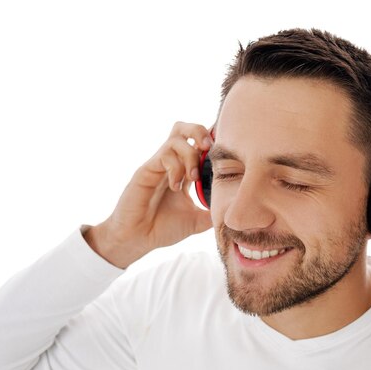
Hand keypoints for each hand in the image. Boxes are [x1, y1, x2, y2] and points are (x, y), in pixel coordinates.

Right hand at [84, 122, 213, 267]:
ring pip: (175, 139)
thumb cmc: (161, 229)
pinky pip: (164, 156)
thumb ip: (212, 213)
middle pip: (183, 129)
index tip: (223, 153)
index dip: (211, 143)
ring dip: (190, 155)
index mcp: (182, 171)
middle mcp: (169, 164)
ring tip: (193, 177)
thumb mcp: (196, 221)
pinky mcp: (145, 171)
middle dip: (199, 131)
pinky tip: (176, 186)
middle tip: (208, 148)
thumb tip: (234, 212)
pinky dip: (176, 167)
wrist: (136, 240)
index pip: (196, 145)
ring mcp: (157, 166)